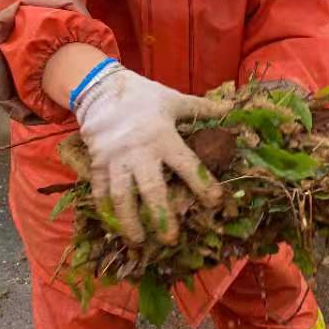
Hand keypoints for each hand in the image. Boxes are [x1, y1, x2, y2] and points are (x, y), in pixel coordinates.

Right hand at [75, 67, 230, 243]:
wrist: (100, 88)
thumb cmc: (141, 95)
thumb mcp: (173, 99)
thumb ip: (201, 108)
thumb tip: (230, 106)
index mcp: (163, 137)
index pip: (187, 164)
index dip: (202, 184)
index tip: (215, 202)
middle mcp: (140, 152)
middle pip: (151, 189)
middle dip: (161, 216)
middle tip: (171, 239)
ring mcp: (116, 160)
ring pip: (122, 196)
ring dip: (130, 220)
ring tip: (139, 240)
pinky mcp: (98, 163)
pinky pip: (100, 190)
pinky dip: (105, 210)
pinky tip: (113, 226)